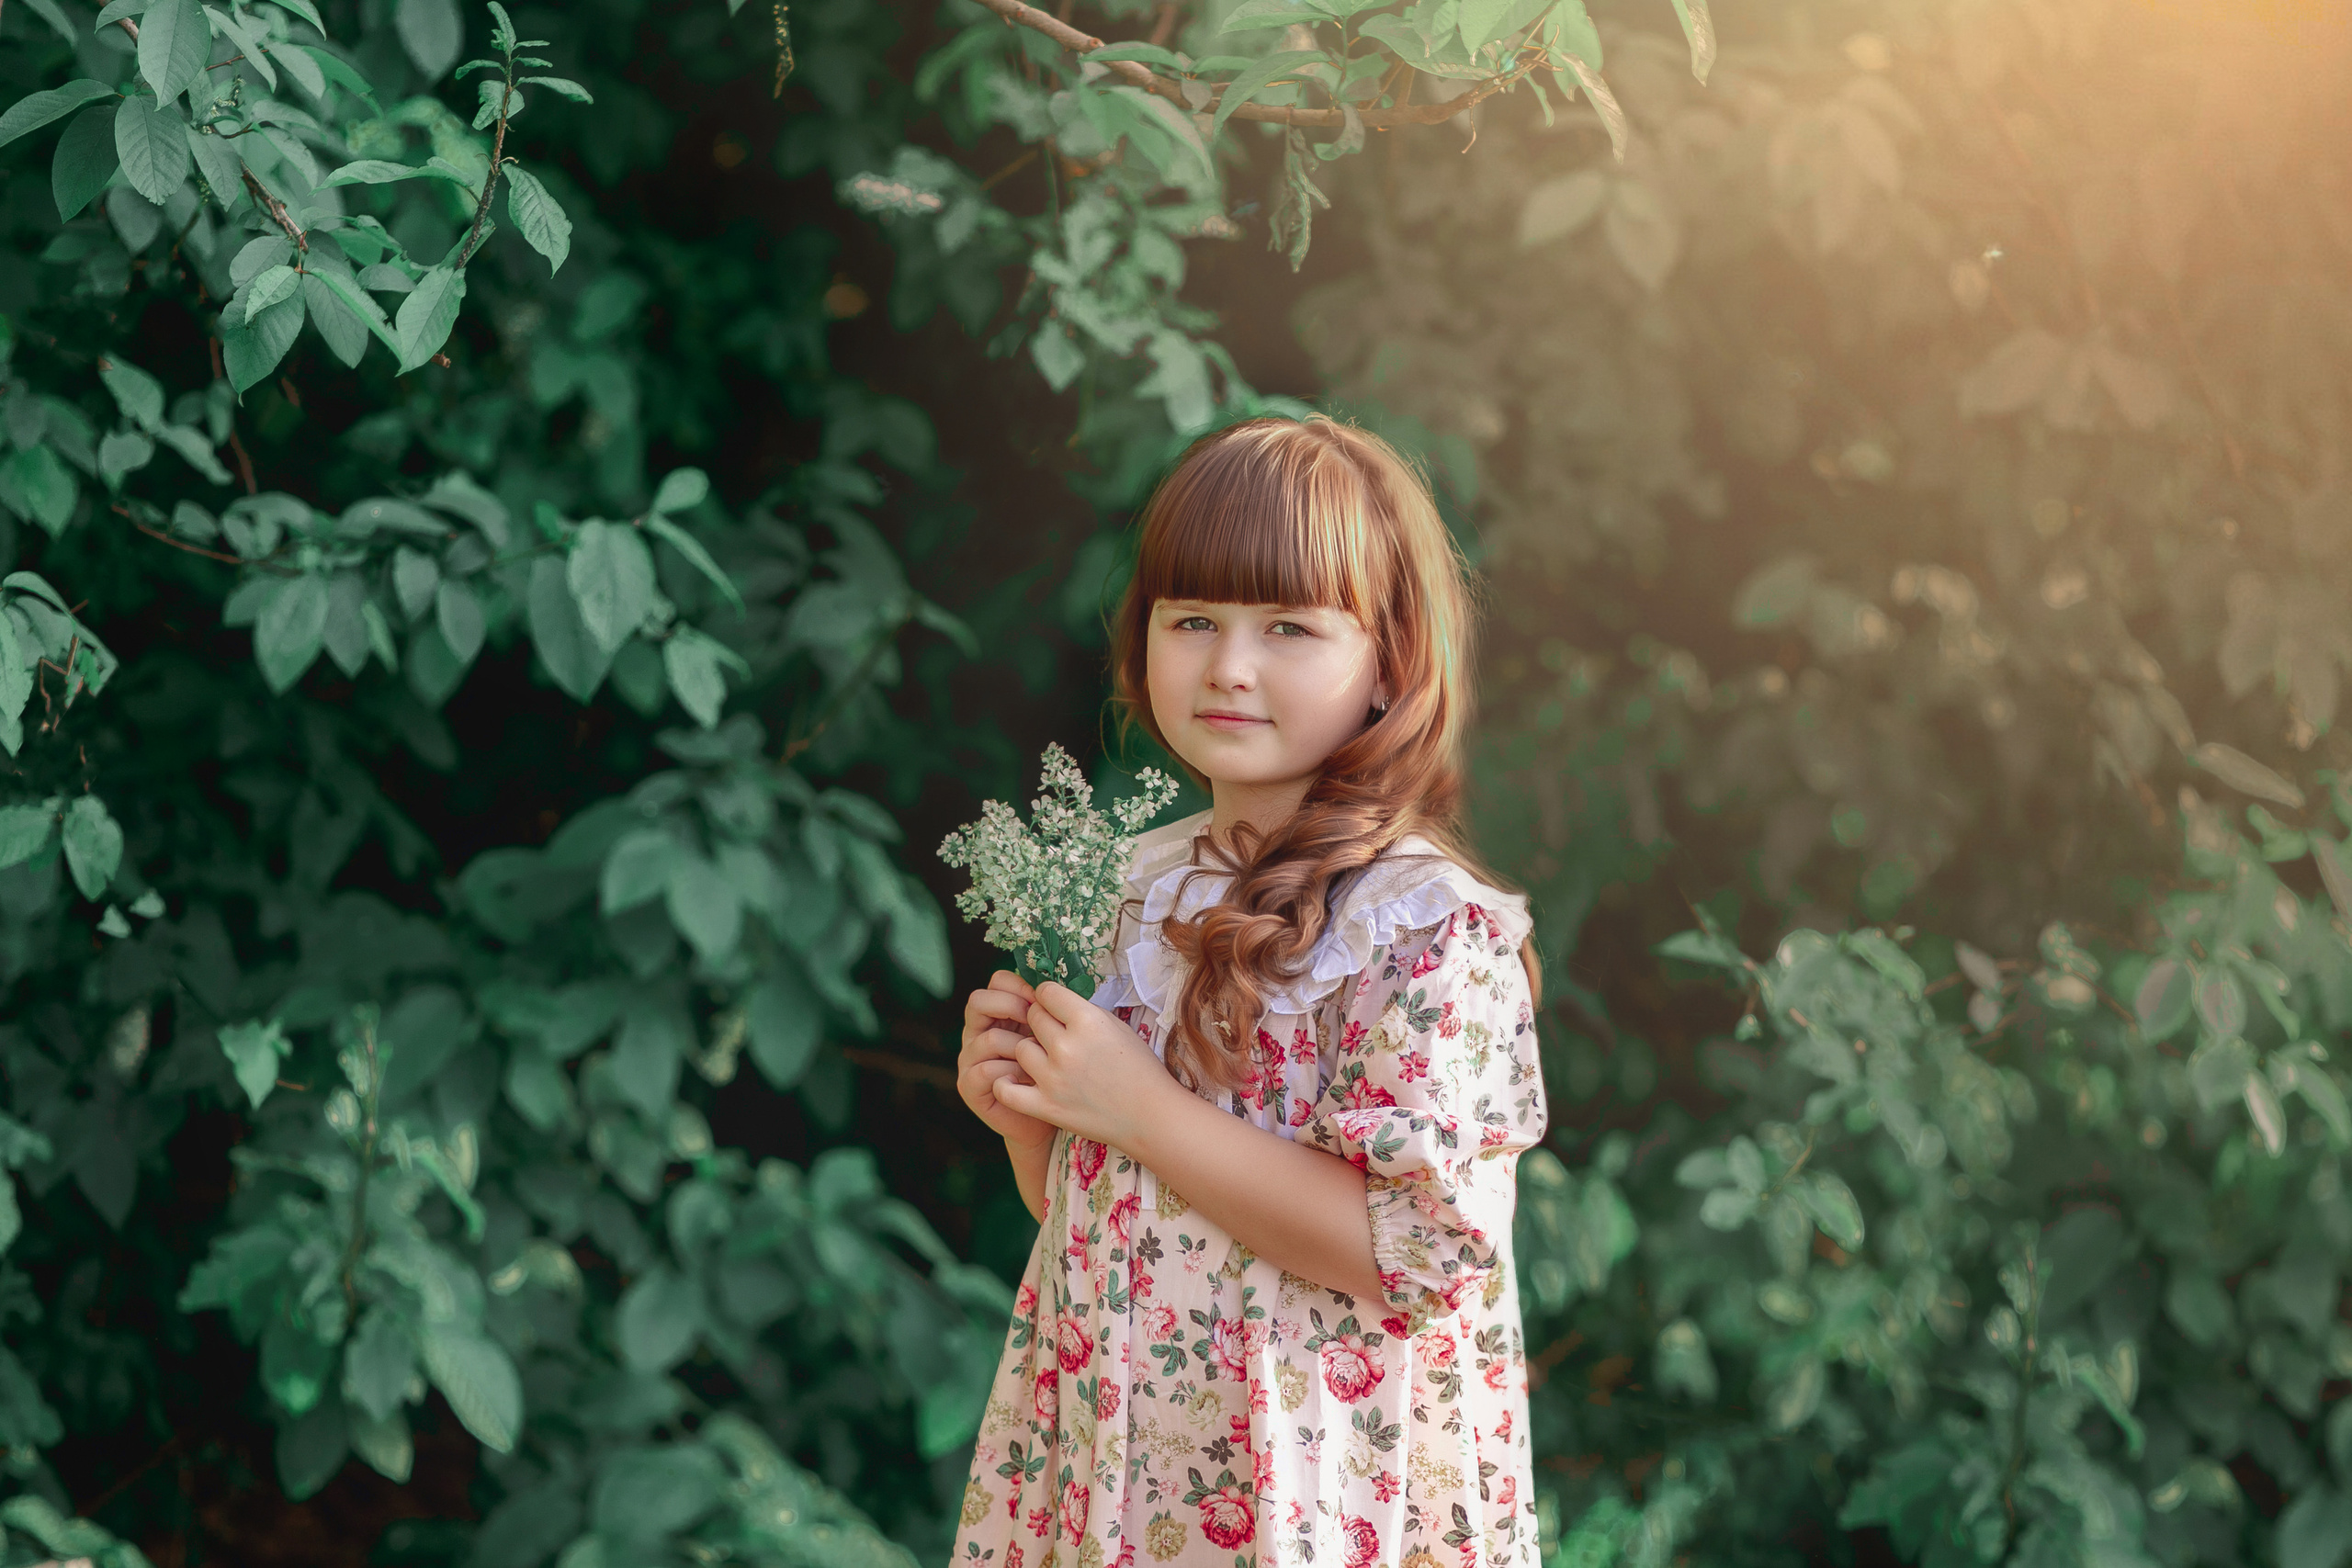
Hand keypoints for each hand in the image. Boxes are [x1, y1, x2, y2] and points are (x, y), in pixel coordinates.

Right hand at [957, 970, 1057, 1153]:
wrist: (1043, 1122)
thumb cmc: (1053, 1074)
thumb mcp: (1051, 1036)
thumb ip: (1048, 1012)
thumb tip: (1059, 988)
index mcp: (997, 1014)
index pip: (997, 983)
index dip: (1019, 985)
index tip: (1042, 998)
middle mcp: (976, 1033)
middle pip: (978, 1001)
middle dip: (1010, 1006)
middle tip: (1034, 1020)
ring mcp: (969, 1060)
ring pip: (988, 1037)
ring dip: (1019, 1046)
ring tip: (1040, 1059)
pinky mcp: (968, 1086)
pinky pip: (987, 1070)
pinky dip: (1011, 1072)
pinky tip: (1030, 1080)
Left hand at [995, 981, 1178, 1154]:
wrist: (1151, 1116)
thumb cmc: (1139, 1069)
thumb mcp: (1116, 1027)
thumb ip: (1082, 1012)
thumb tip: (1052, 1001)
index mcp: (1088, 1021)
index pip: (1047, 992)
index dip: (1050, 997)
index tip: (1055, 1006)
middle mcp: (1067, 1047)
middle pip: (1033, 1016)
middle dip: (1042, 1021)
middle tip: (1056, 1034)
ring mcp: (1053, 1078)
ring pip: (1020, 1048)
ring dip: (1031, 1051)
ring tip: (1048, 1060)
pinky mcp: (1046, 1106)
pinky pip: (1005, 1089)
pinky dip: (1006, 1084)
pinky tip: (1017, 1080)